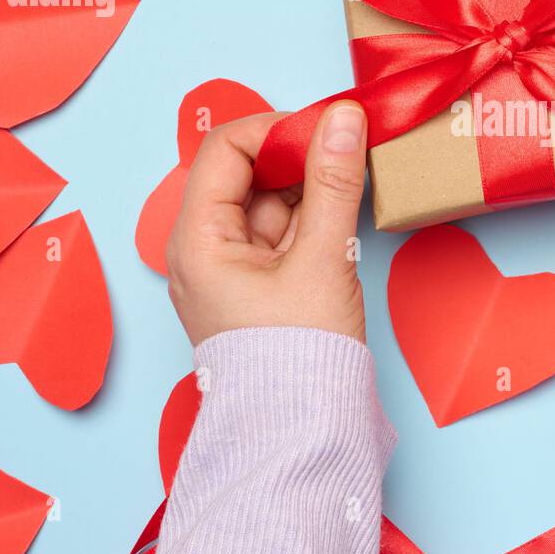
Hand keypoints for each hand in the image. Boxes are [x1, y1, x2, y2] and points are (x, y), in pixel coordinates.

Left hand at [166, 101, 368, 346]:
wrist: (301, 434)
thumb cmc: (298, 357)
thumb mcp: (323, 258)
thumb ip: (334, 182)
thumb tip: (344, 118)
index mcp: (198, 240)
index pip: (225, 150)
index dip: (275, 128)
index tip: (326, 126)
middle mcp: (205, 250)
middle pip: (248, 174)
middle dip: (299, 155)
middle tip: (349, 145)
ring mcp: (232, 270)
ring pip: (270, 203)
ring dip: (312, 185)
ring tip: (356, 176)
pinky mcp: (259, 287)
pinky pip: (283, 233)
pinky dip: (314, 216)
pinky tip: (347, 208)